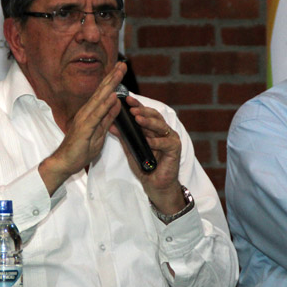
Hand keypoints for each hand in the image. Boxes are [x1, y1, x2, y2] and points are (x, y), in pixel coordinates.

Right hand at [39, 61, 125, 194]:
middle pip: (102, 91)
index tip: (121, 69)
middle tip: (123, 63)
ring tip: (119, 72)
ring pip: (100, 98)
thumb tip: (117, 102)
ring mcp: (85, 119)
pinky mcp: (85, 128)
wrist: (65, 162)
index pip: (104, 94)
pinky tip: (113, 96)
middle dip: (113, 76)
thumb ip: (108, 117)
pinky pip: (97, 115)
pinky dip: (105, 104)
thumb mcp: (100, 132)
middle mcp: (87, 112)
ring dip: (110, 85)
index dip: (113, 80)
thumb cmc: (81, 149)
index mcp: (91, 113)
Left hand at [111, 95, 185, 214]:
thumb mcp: (131, 150)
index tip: (126, 100)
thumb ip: (124, 137)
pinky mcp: (175, 149)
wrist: (155, 185)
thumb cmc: (144, 166)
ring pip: (161, 126)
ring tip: (138, 119)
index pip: (145, 113)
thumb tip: (112, 124)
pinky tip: (149, 141)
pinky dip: (157, 142)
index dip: (137, 106)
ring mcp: (171, 139)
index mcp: (153, 129)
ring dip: (149, 122)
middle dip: (142, 111)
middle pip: (154, 116)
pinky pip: (166, 143)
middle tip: (131, 108)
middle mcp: (163, 131)